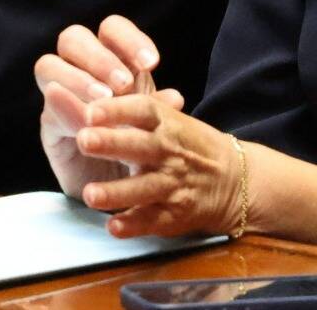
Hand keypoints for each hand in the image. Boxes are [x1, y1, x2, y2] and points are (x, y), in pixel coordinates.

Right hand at [36, 15, 184, 201]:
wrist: (118, 189)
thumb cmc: (138, 145)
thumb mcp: (151, 125)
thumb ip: (158, 109)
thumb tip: (175, 98)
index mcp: (111, 60)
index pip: (111, 29)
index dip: (128, 39)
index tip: (151, 64)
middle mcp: (80, 69)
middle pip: (73, 38)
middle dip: (99, 58)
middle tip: (123, 84)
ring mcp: (59, 93)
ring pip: (49, 65)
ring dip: (78, 79)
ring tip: (104, 100)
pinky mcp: (49, 123)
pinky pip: (48, 107)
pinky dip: (66, 109)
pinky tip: (84, 122)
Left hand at [71, 90, 247, 238]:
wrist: (233, 179)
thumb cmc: (187, 143)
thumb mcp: (169, 118)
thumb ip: (133, 107)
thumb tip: (89, 88)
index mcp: (167, 122)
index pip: (142, 110)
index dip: (117, 109)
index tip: (89, 109)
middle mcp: (170, 151)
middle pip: (140, 146)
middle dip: (112, 143)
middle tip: (82, 140)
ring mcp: (174, 184)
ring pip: (144, 188)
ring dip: (117, 192)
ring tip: (90, 194)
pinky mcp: (176, 214)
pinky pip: (153, 220)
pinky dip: (133, 225)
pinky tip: (113, 227)